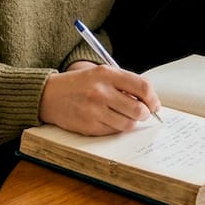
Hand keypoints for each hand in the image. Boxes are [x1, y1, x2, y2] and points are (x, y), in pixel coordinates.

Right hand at [39, 63, 162, 134]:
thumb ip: (124, 83)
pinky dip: (115, 127)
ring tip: (122, 115)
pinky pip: (114, 131)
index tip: (154, 104)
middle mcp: (101, 91)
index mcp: (107, 74)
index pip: (143, 87)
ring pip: (128, 124)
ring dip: (131, 122)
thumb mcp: (100, 73)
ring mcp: (95, 110)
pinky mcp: (89, 126)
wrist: (49, 95)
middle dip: (145, 113)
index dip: (153, 98)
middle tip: (142, 113)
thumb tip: (149, 100)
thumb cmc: (79, 84)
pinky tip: (107, 119)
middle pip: (139, 109)